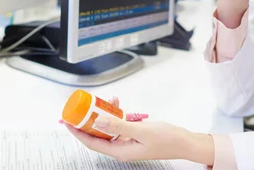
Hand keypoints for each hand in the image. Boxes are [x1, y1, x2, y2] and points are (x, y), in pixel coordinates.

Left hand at [64, 97, 214, 164]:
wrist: (184, 142)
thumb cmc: (167, 140)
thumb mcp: (141, 131)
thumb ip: (118, 125)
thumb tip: (97, 122)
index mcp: (120, 151)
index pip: (92, 142)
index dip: (78, 132)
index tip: (68, 122)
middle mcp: (121, 148)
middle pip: (98, 135)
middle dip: (89, 120)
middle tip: (81, 108)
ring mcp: (127, 142)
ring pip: (108, 127)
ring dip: (104, 114)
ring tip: (102, 101)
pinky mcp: (134, 136)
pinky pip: (119, 124)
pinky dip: (116, 114)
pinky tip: (117, 104)